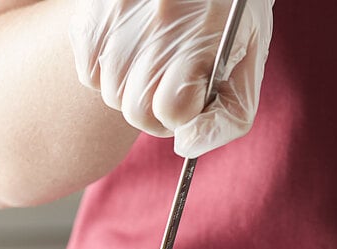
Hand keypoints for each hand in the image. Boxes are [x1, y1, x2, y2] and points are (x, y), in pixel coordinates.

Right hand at [69, 0, 273, 157]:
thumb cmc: (230, 26)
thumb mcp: (248, 68)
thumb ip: (227, 117)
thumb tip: (187, 147)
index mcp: (202, 34)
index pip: (172, 109)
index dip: (182, 114)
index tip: (192, 97)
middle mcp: (158, 17)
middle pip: (137, 109)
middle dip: (156, 111)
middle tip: (171, 87)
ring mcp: (120, 10)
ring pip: (111, 94)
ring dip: (132, 93)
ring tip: (153, 67)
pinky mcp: (94, 10)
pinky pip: (88, 72)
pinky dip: (106, 74)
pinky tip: (130, 54)